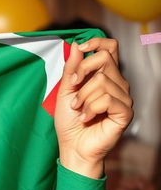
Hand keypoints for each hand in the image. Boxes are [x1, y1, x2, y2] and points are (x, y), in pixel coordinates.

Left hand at [54, 38, 132, 176]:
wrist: (73, 147)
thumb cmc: (69, 122)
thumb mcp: (65, 91)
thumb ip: (71, 69)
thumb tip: (77, 46)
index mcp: (105, 76)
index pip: (110, 48)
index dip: (96, 42)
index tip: (81, 48)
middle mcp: (118, 84)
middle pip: (104, 59)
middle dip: (81, 74)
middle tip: (72, 92)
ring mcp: (124, 97)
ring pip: (102, 81)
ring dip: (82, 98)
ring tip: (79, 110)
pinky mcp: (125, 112)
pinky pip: (107, 99)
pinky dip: (90, 109)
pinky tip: (86, 117)